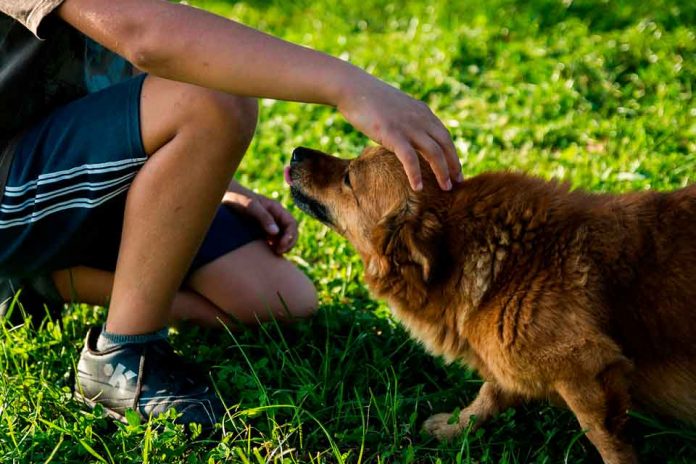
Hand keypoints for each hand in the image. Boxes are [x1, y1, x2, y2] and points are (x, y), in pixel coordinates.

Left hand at [223, 184, 297, 254]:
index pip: (292, 224)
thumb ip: (264, 217)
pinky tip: (266, 253)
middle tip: (278, 252)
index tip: (281, 246)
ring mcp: (268, 224)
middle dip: (288, 243)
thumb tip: (275, 232)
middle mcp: (275, 217)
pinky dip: (272, 247)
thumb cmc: (237, 198)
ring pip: (282, 238)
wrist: (222, 196)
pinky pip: (271, 241)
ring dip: (281, 247)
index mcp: (276, 209)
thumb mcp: (251, 206)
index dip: (290, 236)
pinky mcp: (260, 231)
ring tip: (273, 254)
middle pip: (290, 232)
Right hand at [336, 76, 461, 190]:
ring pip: (434, 153)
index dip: (452, 153)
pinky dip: (416, 174)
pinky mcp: (393, 134)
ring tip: (446, 189)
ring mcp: (408, 126)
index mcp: (422, 112)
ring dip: (442, 172)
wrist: (353, 89)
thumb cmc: (369, 100)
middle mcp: (420, 119)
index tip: (455, 170)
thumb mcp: (396, 108)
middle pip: (445, 145)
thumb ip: (407, 120)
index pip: (445, 136)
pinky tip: (418, 188)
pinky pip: (410, 159)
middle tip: (458, 182)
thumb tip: (407, 136)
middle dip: (453, 165)